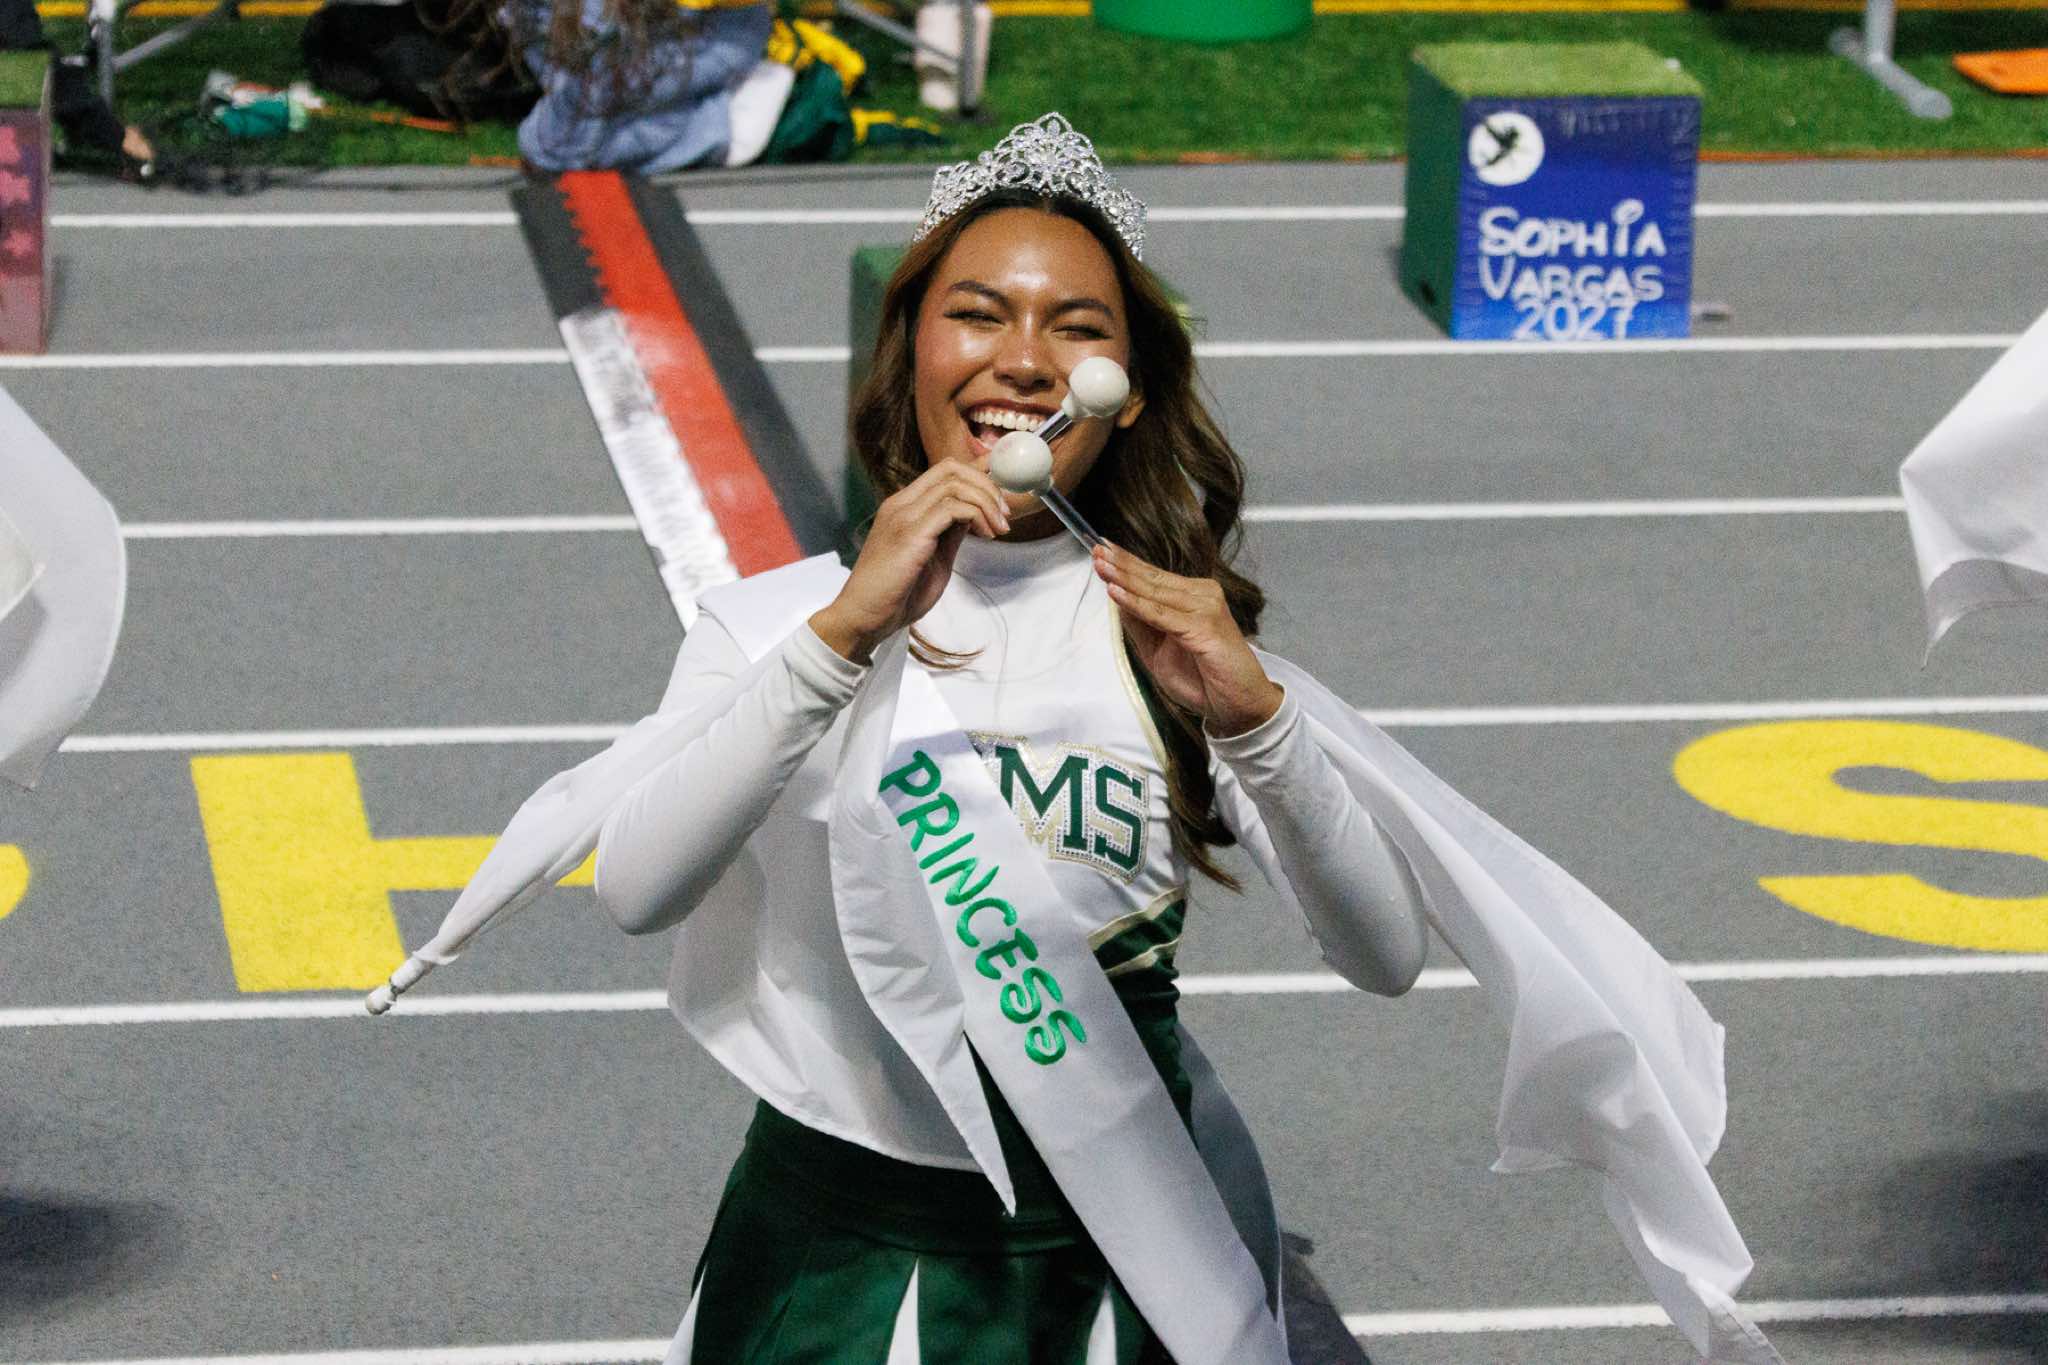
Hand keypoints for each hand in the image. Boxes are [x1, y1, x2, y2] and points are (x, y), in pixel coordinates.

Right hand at [810, 462, 1010, 663]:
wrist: (864, 618)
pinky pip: (952, 508)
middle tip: (1005, 515)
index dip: (977, 474)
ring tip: (999, 529)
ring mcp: (903, 516)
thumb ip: (949, 533)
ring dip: (986, 502)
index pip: (943, 471)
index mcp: (904, 506)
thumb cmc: (896, 595)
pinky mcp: (910, 533)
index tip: (1001, 496)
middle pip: (952, 468)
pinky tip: (986, 536)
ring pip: (954, 483)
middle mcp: (902, 504)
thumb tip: (973, 517)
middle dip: (987, 485)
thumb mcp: (933, 557)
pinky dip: (976, 516)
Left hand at [1093, 543, 1282, 736]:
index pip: (1154, 576)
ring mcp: (1205, 608)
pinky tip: (1116, 593)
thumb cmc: (1203, 680)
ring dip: (1125, 579)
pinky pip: (1162, 615)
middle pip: (1153, 578)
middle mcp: (1202, 596)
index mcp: (1193, 597)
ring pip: (1155, 592)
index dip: (1126, 562)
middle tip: (1095, 550)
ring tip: (1101, 566)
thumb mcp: (1158, 652)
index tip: (1100, 550)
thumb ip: (1140, 625)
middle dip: (1121, 564)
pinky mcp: (1205, 626)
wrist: (1237, 705)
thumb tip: (1116, 598)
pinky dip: (1137, 604)